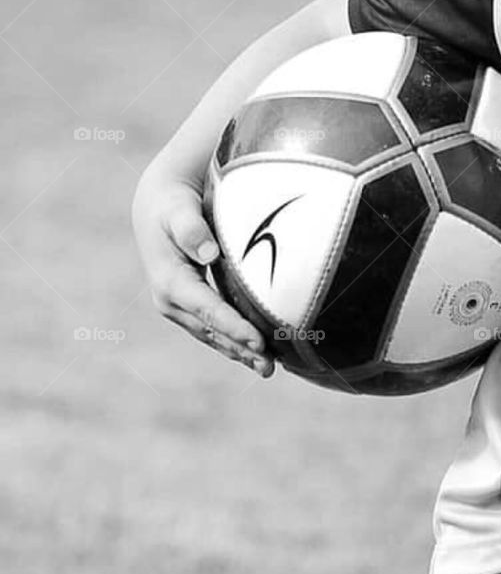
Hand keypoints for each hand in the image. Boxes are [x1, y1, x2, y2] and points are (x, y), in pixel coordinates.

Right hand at [131, 168, 274, 377]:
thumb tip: (209, 253)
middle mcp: (171, 300)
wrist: (157, 205)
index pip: (208, 310)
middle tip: (270, 367)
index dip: (234, 328)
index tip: (259, 343)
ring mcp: (179, 305)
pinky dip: (234, 340)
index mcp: (170, 281)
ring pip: (212, 335)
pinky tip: (256, 350)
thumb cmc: (172, 204)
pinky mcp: (190, 304)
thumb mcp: (179, 211)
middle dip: (240, 349)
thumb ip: (193, 230)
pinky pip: (213, 327)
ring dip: (239, 352)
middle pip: (211, 331)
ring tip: (268, 368)